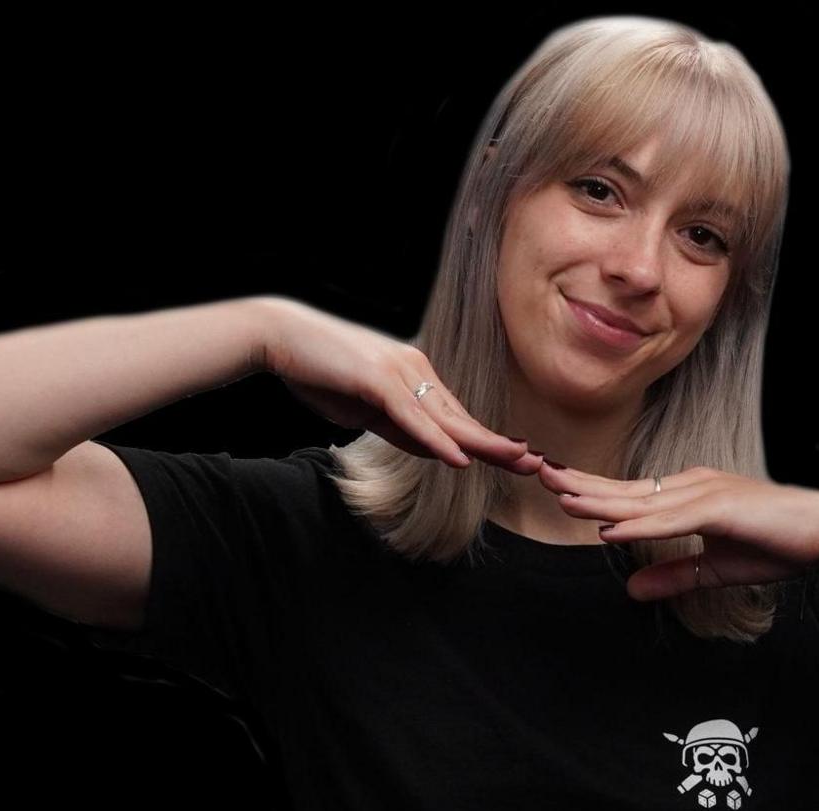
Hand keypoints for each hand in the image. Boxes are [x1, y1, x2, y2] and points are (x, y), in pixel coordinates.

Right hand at [258, 298, 541, 474]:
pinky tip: (460, 458)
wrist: (281, 338)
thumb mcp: (366, 409)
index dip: (488, 440)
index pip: (457, 416)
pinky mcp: (377, 379)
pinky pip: (413, 416)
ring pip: (446, 417)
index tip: (518, 459)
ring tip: (515, 462)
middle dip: (500, 444)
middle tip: (537, 465)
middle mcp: (415, 369)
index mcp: (414, 376)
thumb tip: (434, 450)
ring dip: (482, 443)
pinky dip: (437, 440)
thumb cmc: (320, 372)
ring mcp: (398, 372)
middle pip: (462, 416)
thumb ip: (400, 429)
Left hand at [537, 463, 818, 600]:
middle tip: (537, 473)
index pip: (631, 494)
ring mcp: (705, 493)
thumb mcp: (715, 566)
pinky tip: (610, 528)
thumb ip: (673, 575)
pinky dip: (638, 524)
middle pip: (625, 489)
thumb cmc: (777, 542)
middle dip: (580, 484)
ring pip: (641, 500)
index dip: (591, 492)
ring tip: (560, 497)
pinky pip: (671, 520)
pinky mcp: (720, 508)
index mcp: (689, 495)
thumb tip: (632, 590)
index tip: (556, 488)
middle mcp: (692, 486)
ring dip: (598, 500)